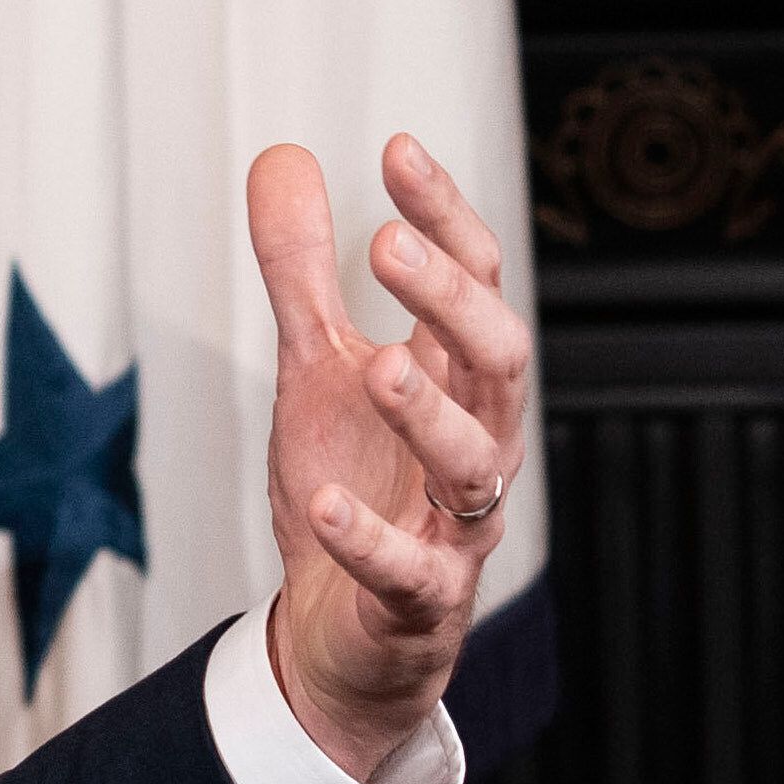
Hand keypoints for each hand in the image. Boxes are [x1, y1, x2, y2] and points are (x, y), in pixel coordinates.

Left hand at [249, 131, 530, 783]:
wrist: (339, 634)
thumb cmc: (348, 486)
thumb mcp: (315, 368)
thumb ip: (302, 274)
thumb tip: (284, 157)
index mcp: (458, 381)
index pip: (477, 283)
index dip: (446, 216)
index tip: (397, 149)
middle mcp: (475, 446)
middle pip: (499, 360)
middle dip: (452, 300)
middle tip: (390, 243)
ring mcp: (455, 526)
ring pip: (474, 465)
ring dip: (428, 412)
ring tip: (376, 366)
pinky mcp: (420, 601)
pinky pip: (411, 571)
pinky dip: (369, 539)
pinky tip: (325, 504)